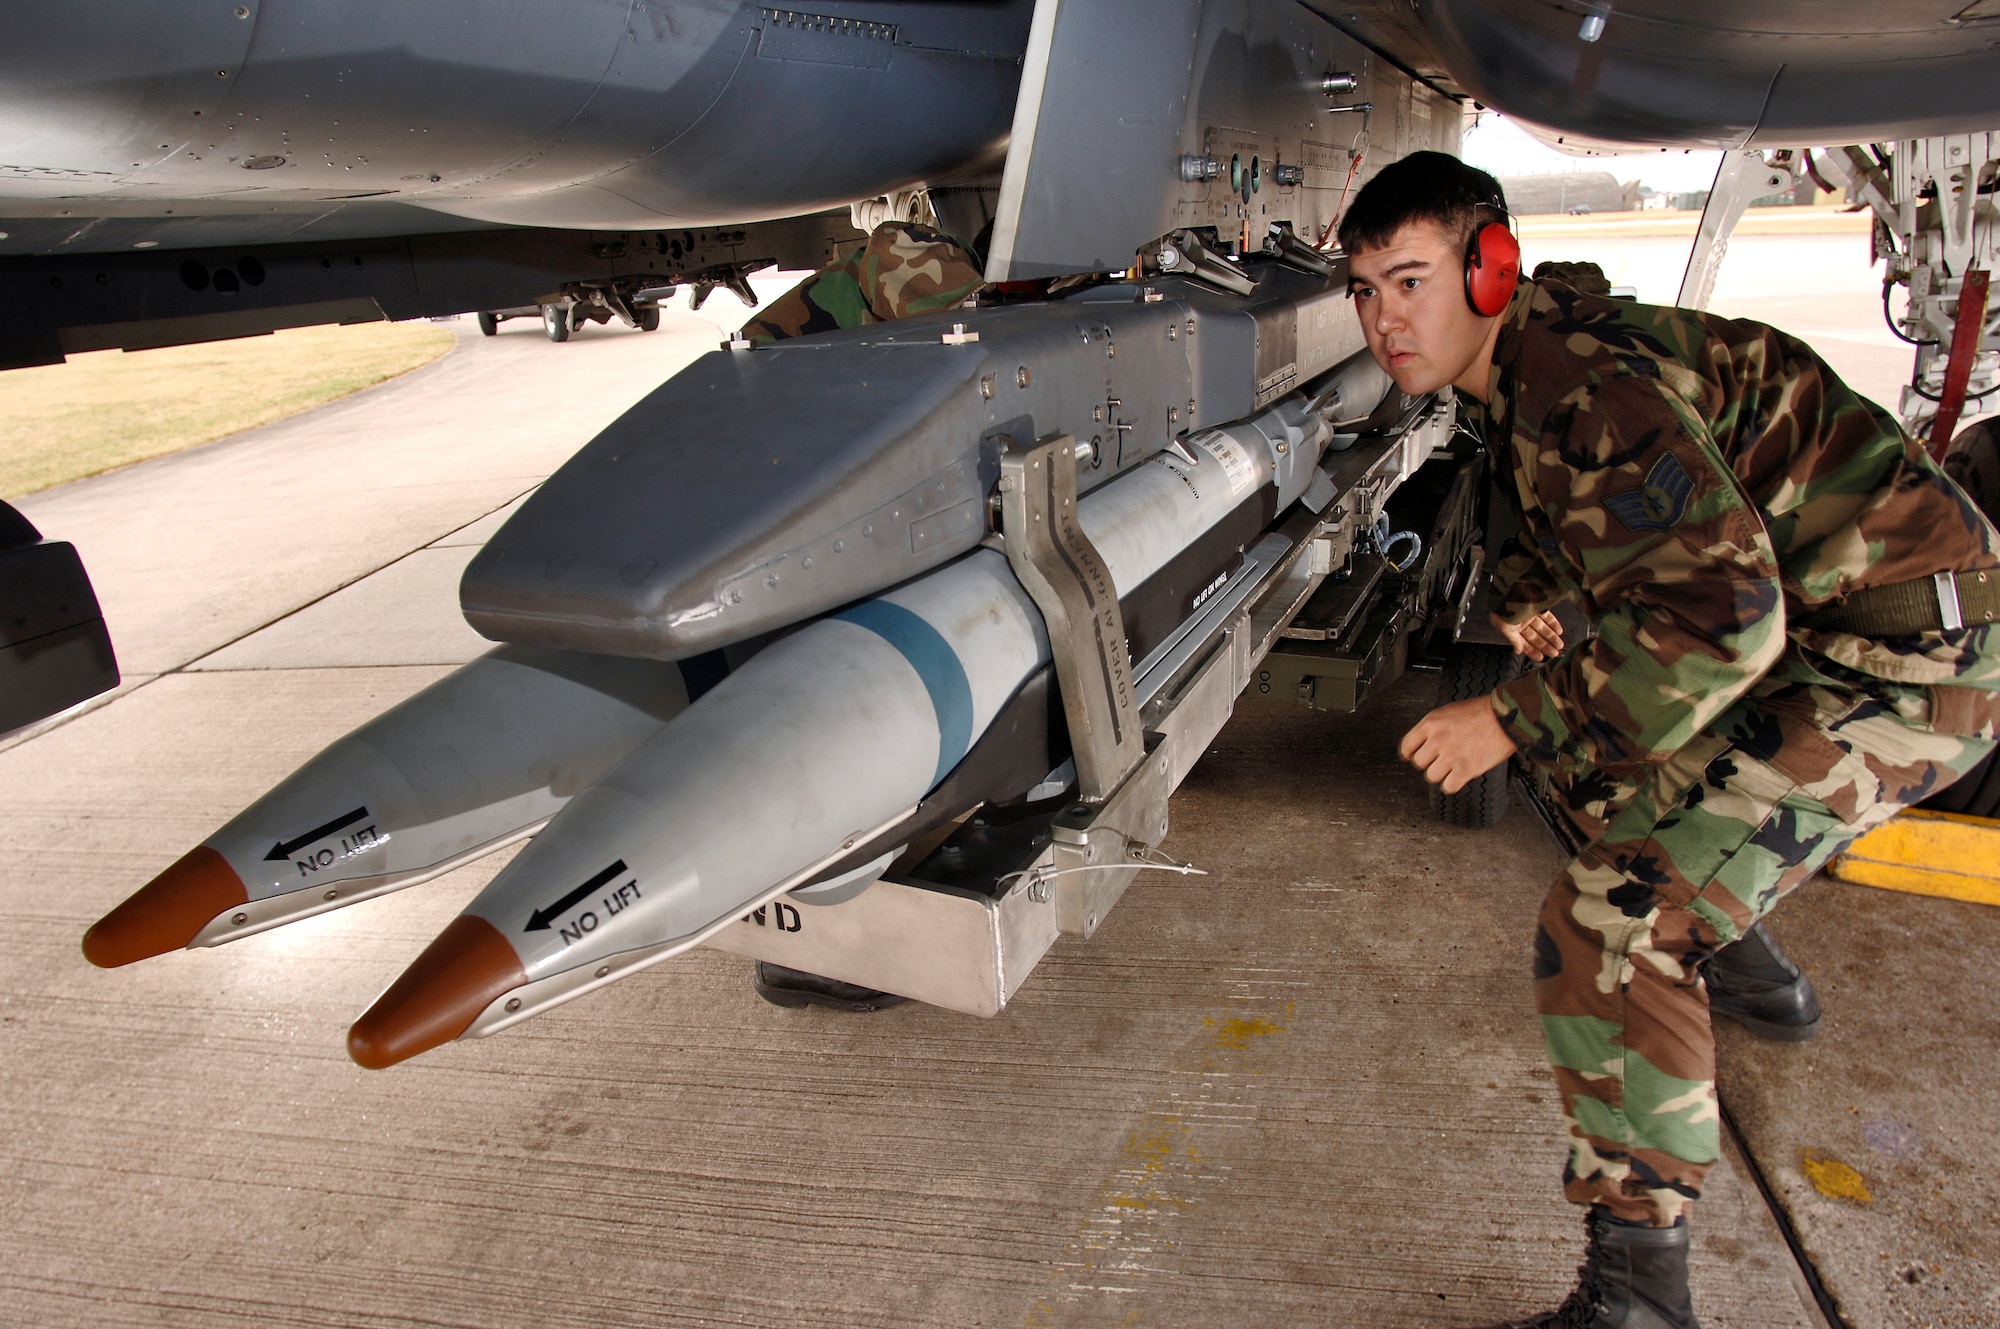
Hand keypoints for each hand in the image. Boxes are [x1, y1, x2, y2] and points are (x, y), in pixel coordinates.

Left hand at [1398, 695, 1517, 793]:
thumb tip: (1425, 741)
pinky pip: (1448, 786)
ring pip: (1431, 776)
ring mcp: (1451, 756)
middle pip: (1419, 762)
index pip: (1408, 745)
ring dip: (1440, 774)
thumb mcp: (1450, 711)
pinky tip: (1457, 778)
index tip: (1411, 757)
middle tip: (1439, 760)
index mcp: (1431, 723)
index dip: (1409, 753)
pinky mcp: (1465, 770)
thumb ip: (1435, 726)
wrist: (1505, 718)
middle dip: (1429, 762)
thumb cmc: (1482, 712)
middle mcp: (1437, 740)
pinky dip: (1452, 784)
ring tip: (1450, 768)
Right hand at [1493, 609, 1563, 661]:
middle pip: (1535, 637)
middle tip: (1554, 654)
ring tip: (1560, 645)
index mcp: (1512, 629)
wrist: (1508, 593)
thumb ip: (1514, 641)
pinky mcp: (1537, 606)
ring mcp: (1530, 614)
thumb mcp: (1505, 630)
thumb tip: (1518, 651)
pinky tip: (1559, 631)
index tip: (1541, 658)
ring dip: (1552, 637)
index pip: (1523, 643)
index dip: (1532, 651)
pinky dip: (1553, 624)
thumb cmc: (1502, 610)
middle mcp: (1521, 622)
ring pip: (1543, 628)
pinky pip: (1547, 616)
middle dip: (1545, 646)